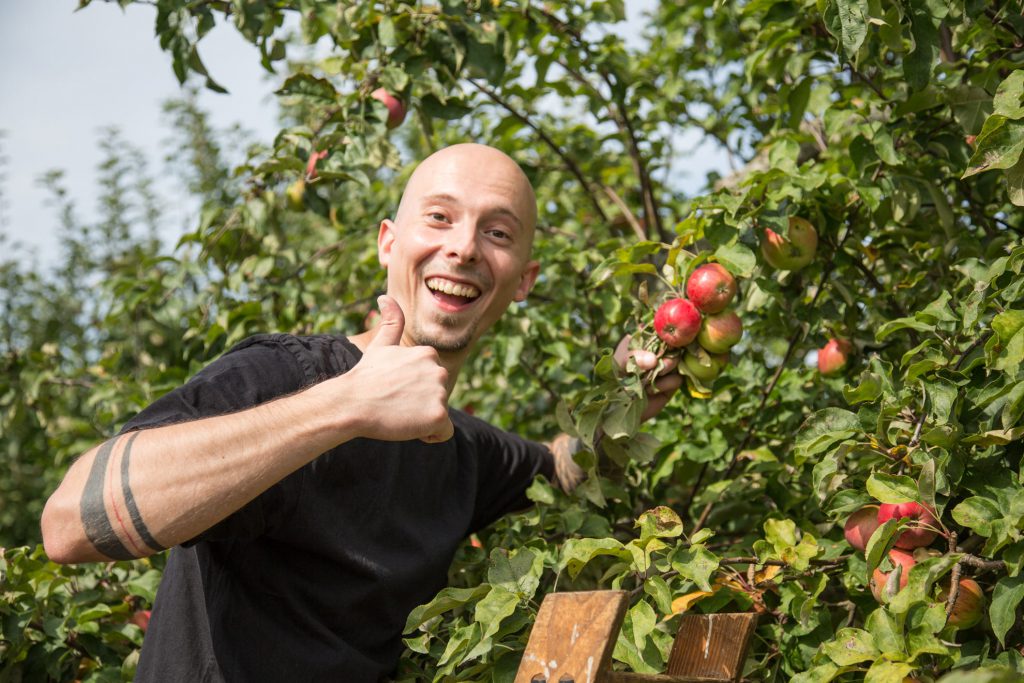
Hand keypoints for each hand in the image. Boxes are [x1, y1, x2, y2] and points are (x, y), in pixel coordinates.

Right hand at [341, 296, 454, 442]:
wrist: (352, 403)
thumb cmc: (364, 377)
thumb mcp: (380, 345)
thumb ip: (391, 321)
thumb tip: (385, 297)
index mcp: (428, 354)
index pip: (431, 381)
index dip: (413, 390)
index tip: (393, 390)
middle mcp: (439, 370)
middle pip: (437, 397)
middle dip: (419, 404)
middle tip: (394, 403)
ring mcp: (439, 392)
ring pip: (438, 414)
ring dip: (421, 419)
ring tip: (398, 413)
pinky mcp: (438, 414)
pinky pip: (443, 432)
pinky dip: (428, 434)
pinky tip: (408, 426)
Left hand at [613, 335, 682, 421]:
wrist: (618, 406)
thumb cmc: (615, 378)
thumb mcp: (618, 364)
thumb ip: (632, 358)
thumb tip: (654, 360)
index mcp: (643, 338)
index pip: (658, 327)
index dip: (662, 332)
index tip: (660, 340)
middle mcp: (658, 349)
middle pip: (673, 342)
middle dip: (665, 353)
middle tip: (656, 364)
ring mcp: (667, 364)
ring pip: (677, 360)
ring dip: (665, 368)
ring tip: (648, 378)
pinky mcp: (672, 381)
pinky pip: (677, 379)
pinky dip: (665, 384)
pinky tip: (651, 390)